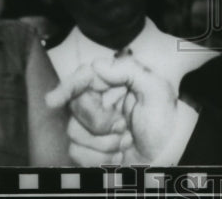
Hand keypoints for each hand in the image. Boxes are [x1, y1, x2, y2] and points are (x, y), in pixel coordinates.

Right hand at [46, 57, 176, 164]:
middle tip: (123, 126)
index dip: (67, 86)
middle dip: (98, 120)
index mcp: (116, 83)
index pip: (84, 78)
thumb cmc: (165, 122)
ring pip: (74, 132)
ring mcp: (93, 127)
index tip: (53, 100)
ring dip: (103, 142)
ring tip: (126, 141)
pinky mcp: (89, 149)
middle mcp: (101, 102)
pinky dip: (99, 158)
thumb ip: (129, 70)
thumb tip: (98, 64)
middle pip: (76, 106)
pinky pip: (77, 153)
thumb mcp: (156, 90)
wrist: (168, 155)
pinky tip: (118, 154)